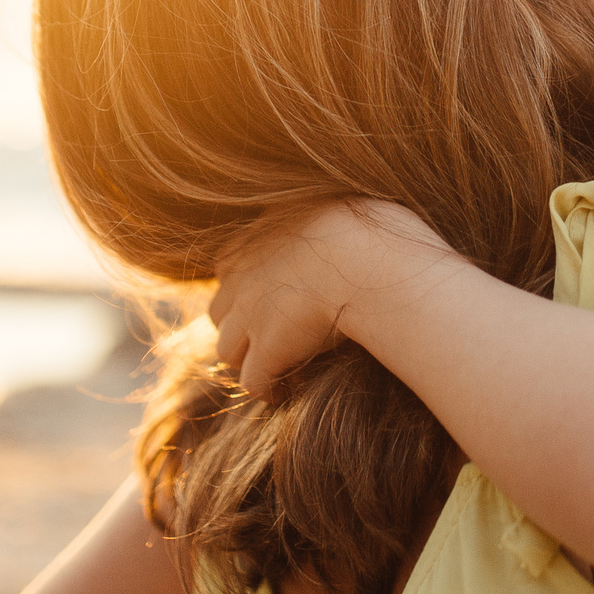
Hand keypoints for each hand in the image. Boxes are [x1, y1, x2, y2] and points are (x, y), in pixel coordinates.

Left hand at [210, 200, 451, 395]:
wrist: (369, 259)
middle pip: (220, 311)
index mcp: (258, 237)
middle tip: (269, 339)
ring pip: (226, 349)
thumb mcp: (339, 201)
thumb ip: (323, 215)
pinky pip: (252, 381)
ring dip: (247, 360)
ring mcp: (251, 314)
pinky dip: (266, 389)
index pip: (230, 267)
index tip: (272, 300)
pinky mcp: (268, 349)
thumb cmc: (372, 226)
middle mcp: (244, 274)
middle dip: (238, 327)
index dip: (247, 288)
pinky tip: (285, 392)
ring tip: (277, 369)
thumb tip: (344, 218)